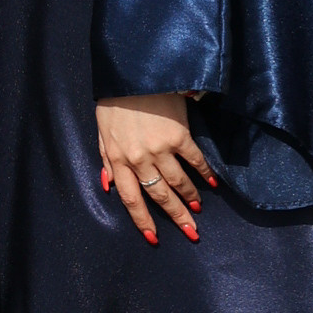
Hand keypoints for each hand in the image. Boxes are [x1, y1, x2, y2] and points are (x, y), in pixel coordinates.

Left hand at [96, 92, 213, 242]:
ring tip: (198, 208)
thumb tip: (108, 187)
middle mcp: (139, 159)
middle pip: (159, 196)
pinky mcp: (179, 135)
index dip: (143, 221)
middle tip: (191, 233)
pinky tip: (211, 183)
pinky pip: (194, 160)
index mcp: (118, 159)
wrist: (133, 74)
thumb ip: (106, 160)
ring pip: (178, 182)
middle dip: (176, 217)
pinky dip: (204, 173)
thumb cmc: (114, 103)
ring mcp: (160, 148)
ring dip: (190, 198)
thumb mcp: (102, 132)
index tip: (154, 238)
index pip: (131, 199)